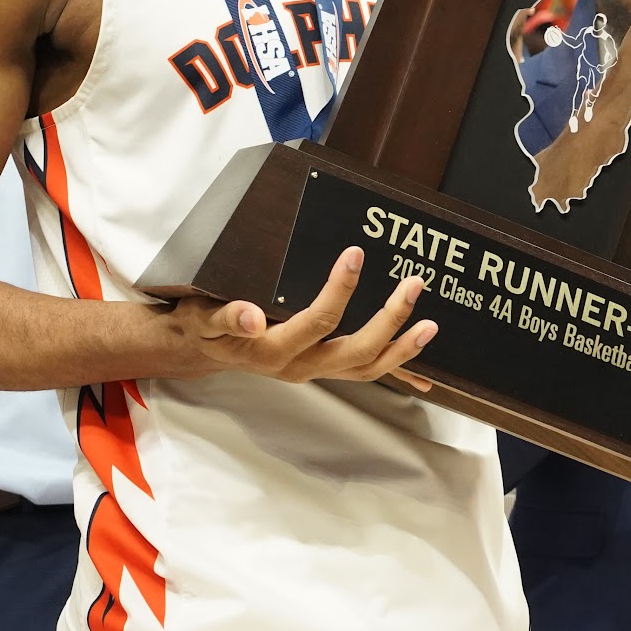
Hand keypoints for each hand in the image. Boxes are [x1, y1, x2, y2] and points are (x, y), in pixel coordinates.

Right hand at [166, 247, 435, 390]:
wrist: (200, 350)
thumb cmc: (202, 327)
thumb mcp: (203, 318)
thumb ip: (225, 317)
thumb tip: (251, 317)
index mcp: (272, 352)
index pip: (317, 322)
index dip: (340, 290)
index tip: (355, 253)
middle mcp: (299, 368)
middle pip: (356, 353)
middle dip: (389, 321)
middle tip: (413, 285)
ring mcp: (315, 371)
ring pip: (367, 369)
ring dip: (402, 351)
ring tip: (431, 326)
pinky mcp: (323, 368)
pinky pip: (365, 374)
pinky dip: (396, 372)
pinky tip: (425, 377)